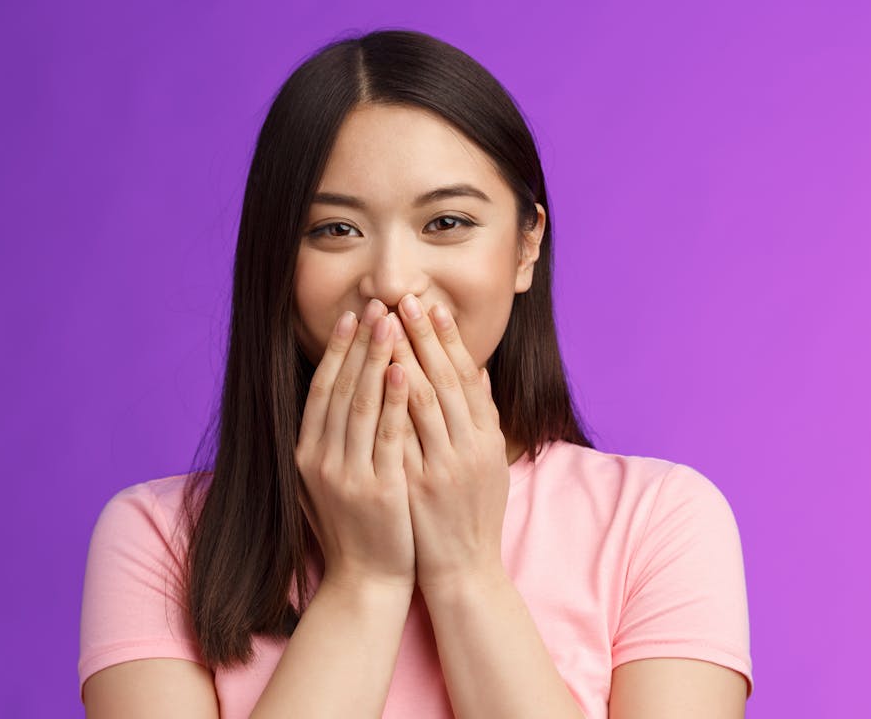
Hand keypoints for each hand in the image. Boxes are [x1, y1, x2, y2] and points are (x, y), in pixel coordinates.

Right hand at [294, 299, 417, 591]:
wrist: (366, 581)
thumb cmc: (356, 528)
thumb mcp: (330, 480)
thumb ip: (332, 439)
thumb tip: (341, 391)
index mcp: (306, 455)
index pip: (321, 390)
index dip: (338, 351)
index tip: (354, 316)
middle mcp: (319, 460)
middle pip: (340, 389)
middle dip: (360, 343)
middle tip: (377, 303)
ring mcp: (346, 475)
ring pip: (362, 405)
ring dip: (377, 359)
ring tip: (392, 322)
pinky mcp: (377, 490)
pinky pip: (387, 436)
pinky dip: (395, 401)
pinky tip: (405, 371)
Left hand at [388, 293, 509, 592]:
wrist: (464, 570)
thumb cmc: (473, 515)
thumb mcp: (489, 463)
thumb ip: (483, 417)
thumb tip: (477, 371)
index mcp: (487, 439)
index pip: (467, 378)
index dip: (450, 340)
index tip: (433, 306)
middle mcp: (469, 448)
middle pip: (445, 380)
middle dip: (424, 337)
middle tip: (407, 299)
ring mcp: (443, 466)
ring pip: (423, 400)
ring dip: (404, 356)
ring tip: (388, 324)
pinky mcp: (417, 485)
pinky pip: (402, 434)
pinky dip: (392, 401)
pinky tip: (381, 373)